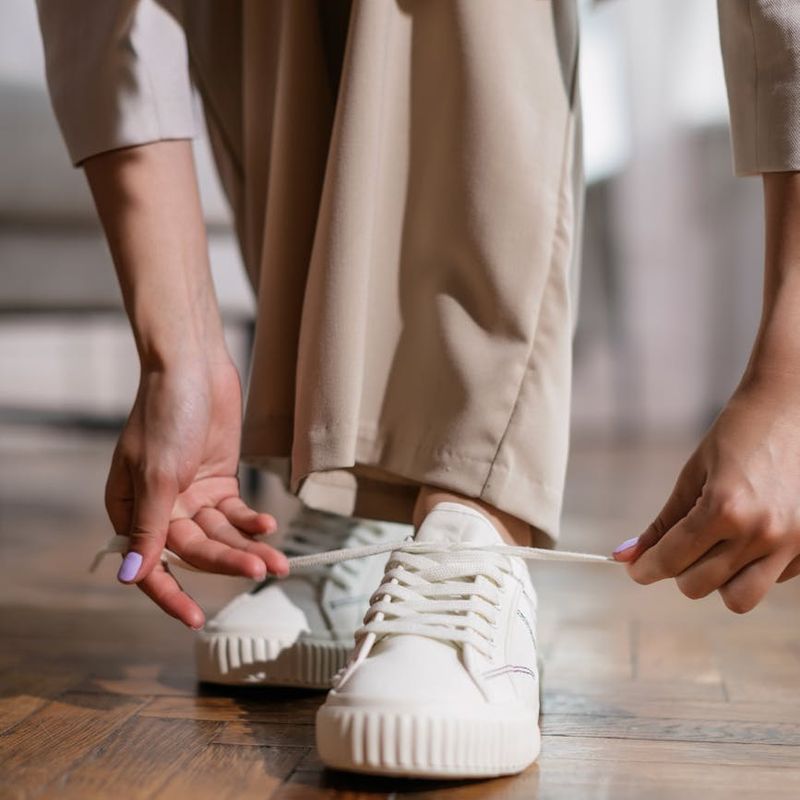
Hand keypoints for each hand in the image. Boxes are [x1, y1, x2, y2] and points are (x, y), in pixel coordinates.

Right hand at [106, 359, 288, 627]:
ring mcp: (191, 496)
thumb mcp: (156, 474)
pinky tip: (268, 526)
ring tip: (278, 558)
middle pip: (195, 550)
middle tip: (262, 570)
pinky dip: (251, 521)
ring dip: (247, 545)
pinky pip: (235, 514)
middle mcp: (160, 508)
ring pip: (220, 535)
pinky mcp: (218, 482)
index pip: (149, 564)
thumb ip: (149, 527)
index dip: (169, 594)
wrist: (194, 367)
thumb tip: (129, 577)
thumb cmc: (166, 414)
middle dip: (228, 561)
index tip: (193, 620)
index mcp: (130, 509)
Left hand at [613, 370, 799, 612]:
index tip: (636, 569)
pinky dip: (752, 568)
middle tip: (677, 548)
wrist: (793, 409)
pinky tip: (750, 536)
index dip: (645, 569)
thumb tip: (625, 557)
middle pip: (699, 586)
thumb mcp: (692, 475)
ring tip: (714, 549)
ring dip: (717, 581)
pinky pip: (771, 581)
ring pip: (738, 598)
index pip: (672, 560)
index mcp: (724, 509)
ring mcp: (793, 544)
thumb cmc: (737, 435)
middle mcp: (761, 533)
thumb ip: (662, 523)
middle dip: (678, 571)